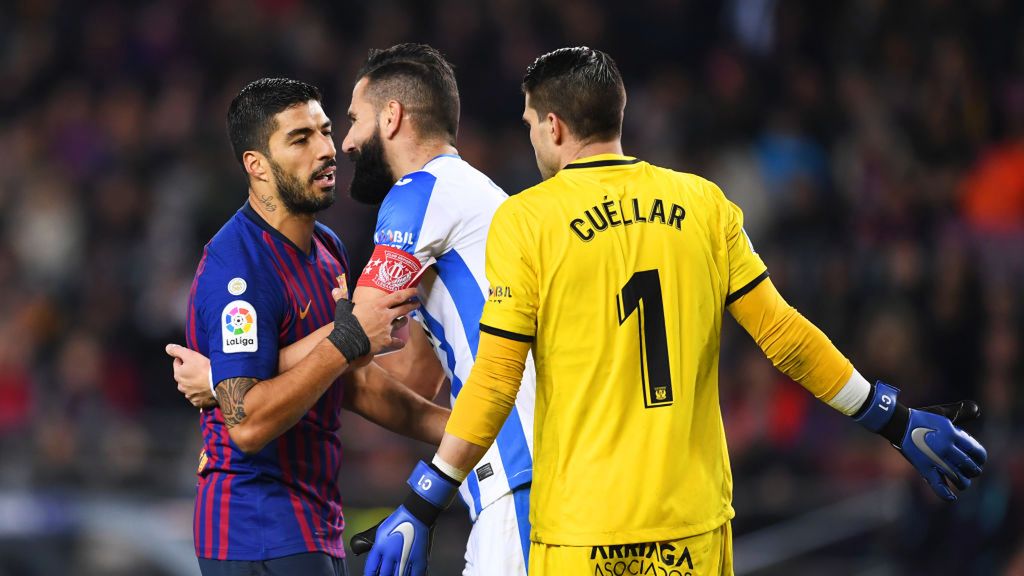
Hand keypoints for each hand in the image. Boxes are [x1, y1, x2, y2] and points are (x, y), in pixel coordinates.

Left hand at [166, 344, 215, 408]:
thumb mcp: (190, 355)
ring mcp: (190, 395)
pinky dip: (201, 392)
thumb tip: (168, 348)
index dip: (186, 359)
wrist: (220, 383)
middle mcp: (181, 386)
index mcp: (178, 375)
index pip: (178, 363)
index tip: (195, 359)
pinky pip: (198, 396)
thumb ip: (177, 350)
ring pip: (190, 386)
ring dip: (195, 382)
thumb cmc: (205, 369)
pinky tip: (206, 388)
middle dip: (190, 372)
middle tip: (201, 368)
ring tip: (205, 378)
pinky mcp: (198, 402)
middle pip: (184, 375)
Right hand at [349, 288, 419, 355]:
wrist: (348, 340)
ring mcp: (388, 328)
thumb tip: (334, 290)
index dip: (409, 293)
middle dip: (412, 305)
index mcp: (379, 305)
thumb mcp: (344, 307)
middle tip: (417, 303)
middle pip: (404, 309)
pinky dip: (399, 342)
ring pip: (401, 323)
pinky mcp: (386, 341)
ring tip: (406, 320)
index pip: (398, 296)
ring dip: (404, 321)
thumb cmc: (347, 322)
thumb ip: (342, 298)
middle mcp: (386, 315)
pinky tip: (401, 343)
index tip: (415, 291)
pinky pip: (397, 342)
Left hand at [353, 461, 457, 575]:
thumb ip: (372, 543)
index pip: (371, 568)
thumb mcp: (380, 530)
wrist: (417, 513)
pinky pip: (414, 575)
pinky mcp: (419, 559)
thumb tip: (362, 550)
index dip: (370, 575)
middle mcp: (391, 554)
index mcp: (380, 547)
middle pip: (384, 574)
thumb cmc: (399, 519)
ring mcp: (405, 558)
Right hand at [899, 401, 986, 500]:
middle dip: (973, 470)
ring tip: (962, 482)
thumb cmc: (921, 418)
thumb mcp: (943, 413)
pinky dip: (946, 493)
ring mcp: (936, 460)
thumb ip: (961, 412)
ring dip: (964, 482)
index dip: (981, 458)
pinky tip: (952, 496)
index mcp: (953, 434)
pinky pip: (938, 485)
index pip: (976, 451)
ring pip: (958, 478)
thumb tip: (978, 411)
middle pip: (970, 466)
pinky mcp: (924, 468)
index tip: (979, 460)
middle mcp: (947, 448)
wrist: (898, 424)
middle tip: (971, 471)